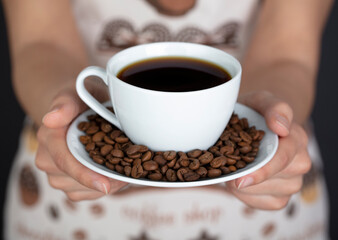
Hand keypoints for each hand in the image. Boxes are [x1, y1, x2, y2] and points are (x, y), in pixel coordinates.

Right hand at [35, 86, 126, 201]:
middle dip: (103, 180)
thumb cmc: (81, 98)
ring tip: (127, 172)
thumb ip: (66, 104)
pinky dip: (102, 188)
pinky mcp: (66, 181)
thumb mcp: (77, 93)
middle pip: (74, 181)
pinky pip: (83, 194)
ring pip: (80, 191)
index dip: (85, 176)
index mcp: (49, 137)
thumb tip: (51, 119)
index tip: (106, 185)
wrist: (77, 107)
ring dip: (105, 186)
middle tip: (131, 173)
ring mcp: (55, 172)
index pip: (64, 162)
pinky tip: (117, 176)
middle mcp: (47, 158)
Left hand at [226, 91, 310, 209]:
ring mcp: (292, 181)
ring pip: (272, 195)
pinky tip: (238, 185)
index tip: (239, 179)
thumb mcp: (261, 101)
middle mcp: (299, 162)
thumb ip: (274, 108)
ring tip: (231, 173)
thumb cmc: (257, 113)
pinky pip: (266, 204)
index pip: (282, 159)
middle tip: (225, 169)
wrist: (255, 125)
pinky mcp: (281, 195)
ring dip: (246, 189)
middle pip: (275, 180)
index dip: (261, 171)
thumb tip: (281, 127)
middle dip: (247, 178)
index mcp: (296, 139)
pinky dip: (249, 198)